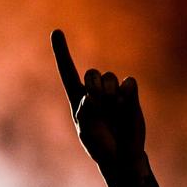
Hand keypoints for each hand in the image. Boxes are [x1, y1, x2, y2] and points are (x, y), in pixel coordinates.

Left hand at [51, 29, 145, 170]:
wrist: (122, 155)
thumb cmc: (100, 145)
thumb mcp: (87, 132)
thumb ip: (84, 114)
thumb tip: (89, 96)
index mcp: (78, 99)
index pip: (68, 71)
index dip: (62, 52)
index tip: (56, 32)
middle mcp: (95, 91)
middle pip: (92, 73)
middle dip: (94, 87)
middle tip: (98, 105)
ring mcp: (113, 91)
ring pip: (110, 77)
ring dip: (110, 94)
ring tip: (112, 112)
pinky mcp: (130, 93)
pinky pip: (128, 82)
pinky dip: (126, 94)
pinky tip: (125, 107)